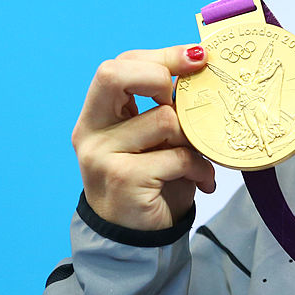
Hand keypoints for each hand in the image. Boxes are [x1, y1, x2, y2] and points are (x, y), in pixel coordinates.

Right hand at [72, 45, 216, 230]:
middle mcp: (90, 131)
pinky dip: (200, 168)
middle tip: (186, 99)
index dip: (161, 56)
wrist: (136, 238)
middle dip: (160, 75)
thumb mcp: (157, 137)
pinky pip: (177, 156)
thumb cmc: (153, 179)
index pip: (120, 65)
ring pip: (163, 119)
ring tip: (201, 156)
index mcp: (98, 114)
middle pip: (114, 75)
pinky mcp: (124, 179)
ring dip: (194, 137)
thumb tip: (204, 67)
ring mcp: (102, 156)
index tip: (198, 58)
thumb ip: (167, 106)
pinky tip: (203, 180)